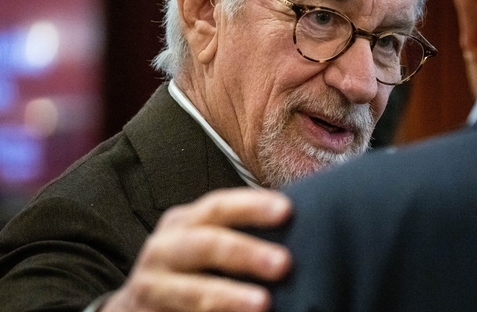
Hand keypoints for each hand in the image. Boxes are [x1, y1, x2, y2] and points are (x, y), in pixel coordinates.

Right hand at [102, 188, 292, 311]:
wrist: (140, 306)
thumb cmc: (191, 268)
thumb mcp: (205, 242)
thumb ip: (241, 234)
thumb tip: (305, 227)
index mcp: (183, 223)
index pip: (219, 207)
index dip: (252, 206)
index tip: (287, 211)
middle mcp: (164, 250)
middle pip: (205, 245)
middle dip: (245, 253)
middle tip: (284, 263)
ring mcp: (151, 287)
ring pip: (192, 291)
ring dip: (228, 297)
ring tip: (263, 304)